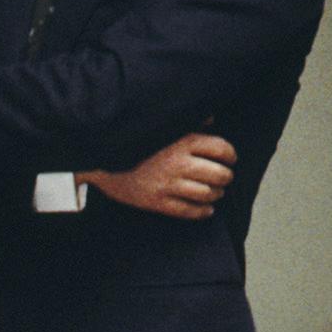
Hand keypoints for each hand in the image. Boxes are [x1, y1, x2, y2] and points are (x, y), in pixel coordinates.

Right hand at [80, 129, 235, 221]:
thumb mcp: (163, 125)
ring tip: (216, 192)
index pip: (221, 149)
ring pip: (207, 194)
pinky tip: (206, 209)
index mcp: (182, 140)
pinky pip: (189, 211)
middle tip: (224, 176)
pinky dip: (203, 211)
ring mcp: (168, 184)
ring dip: (216, 194)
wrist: (101, 158)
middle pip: (219, 174)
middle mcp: (179, 162)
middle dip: (226, 177)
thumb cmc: (135, 139)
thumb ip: (189, 122)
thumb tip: (212, 119)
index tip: (230, 158)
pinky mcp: (157, 202)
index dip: (230, 155)